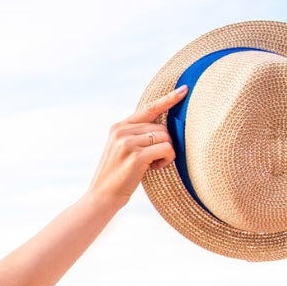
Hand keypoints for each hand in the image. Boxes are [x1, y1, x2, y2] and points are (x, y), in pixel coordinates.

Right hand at [88, 85, 187, 204]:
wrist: (102, 196)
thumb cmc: (118, 175)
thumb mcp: (122, 149)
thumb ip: (137, 134)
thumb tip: (167, 127)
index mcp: (118, 127)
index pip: (148, 108)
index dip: (168, 99)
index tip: (184, 89)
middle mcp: (122, 131)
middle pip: (162, 127)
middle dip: (164, 143)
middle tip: (153, 159)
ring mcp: (128, 143)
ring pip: (166, 137)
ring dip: (167, 153)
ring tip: (153, 165)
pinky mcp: (136, 156)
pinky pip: (167, 149)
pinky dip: (167, 159)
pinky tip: (156, 168)